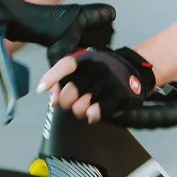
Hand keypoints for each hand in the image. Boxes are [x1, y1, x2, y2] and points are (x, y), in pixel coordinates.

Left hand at [37, 45, 155, 123]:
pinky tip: (94, 112)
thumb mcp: (84, 67)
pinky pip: (96, 112)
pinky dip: (92, 116)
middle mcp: (97, 67)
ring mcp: (108, 81)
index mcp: (85, 59)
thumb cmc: (103, 72)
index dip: (51, 78)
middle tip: (73, 102)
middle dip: (67, 102)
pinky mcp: (118, 95)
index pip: (65, 65)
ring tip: (86, 106)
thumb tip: (52, 97)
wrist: (134, 70)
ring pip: (81, 106)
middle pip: (69, 92)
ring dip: (80, 111)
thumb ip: (64, 79)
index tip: (41, 90)